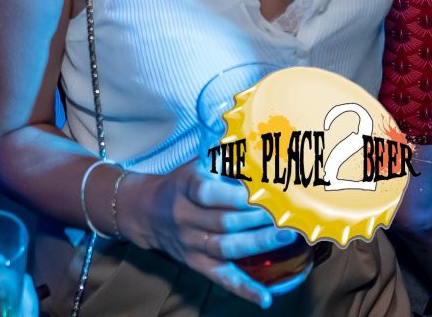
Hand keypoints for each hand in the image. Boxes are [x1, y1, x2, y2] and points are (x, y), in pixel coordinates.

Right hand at [125, 167, 300, 308]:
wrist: (144, 211)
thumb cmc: (181, 182)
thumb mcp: (195, 163)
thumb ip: (224, 154)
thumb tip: (256, 134)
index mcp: (186, 188)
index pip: (209, 192)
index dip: (237, 193)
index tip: (265, 187)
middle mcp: (186, 217)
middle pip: (222, 221)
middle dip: (257, 217)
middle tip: (287, 211)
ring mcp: (190, 244)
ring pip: (224, 248)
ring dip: (256, 244)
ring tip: (285, 236)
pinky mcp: (196, 264)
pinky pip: (220, 278)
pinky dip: (244, 289)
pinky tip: (266, 298)